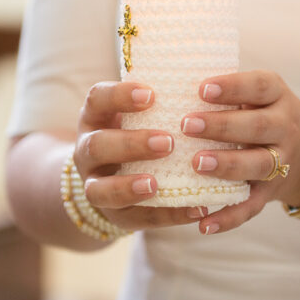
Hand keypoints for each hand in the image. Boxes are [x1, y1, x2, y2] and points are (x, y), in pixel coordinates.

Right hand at [74, 81, 201, 230]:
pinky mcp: (115, 216)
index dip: (120, 96)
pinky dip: (167, 216)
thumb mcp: (135, 114)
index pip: (97, 99)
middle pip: (97, 146)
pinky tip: (196, 208)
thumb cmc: (135, 132)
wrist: (109, 178)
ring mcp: (95, 185)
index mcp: (95, 118)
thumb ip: (160, 102)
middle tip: (167, 141)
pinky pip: (136, 219)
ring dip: (129, 187)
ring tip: (156, 184)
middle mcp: (88, 151)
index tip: (151, 95)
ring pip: (101, 190)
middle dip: (130, 144)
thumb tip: (211, 79)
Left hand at [180, 70, 299, 234]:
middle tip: (186, 125)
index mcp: (277, 96)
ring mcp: (281, 162)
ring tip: (197, 164)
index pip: (259, 86)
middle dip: (222, 126)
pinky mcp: (271, 193)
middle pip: (257, 126)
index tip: (201, 89)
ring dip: (227, 165)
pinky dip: (229, 218)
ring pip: (258, 165)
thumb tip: (170, 82)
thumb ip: (225, 91)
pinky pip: (252, 207)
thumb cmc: (262, 113)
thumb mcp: (257, 94)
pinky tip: (204, 224)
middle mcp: (283, 127)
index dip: (232, 87)